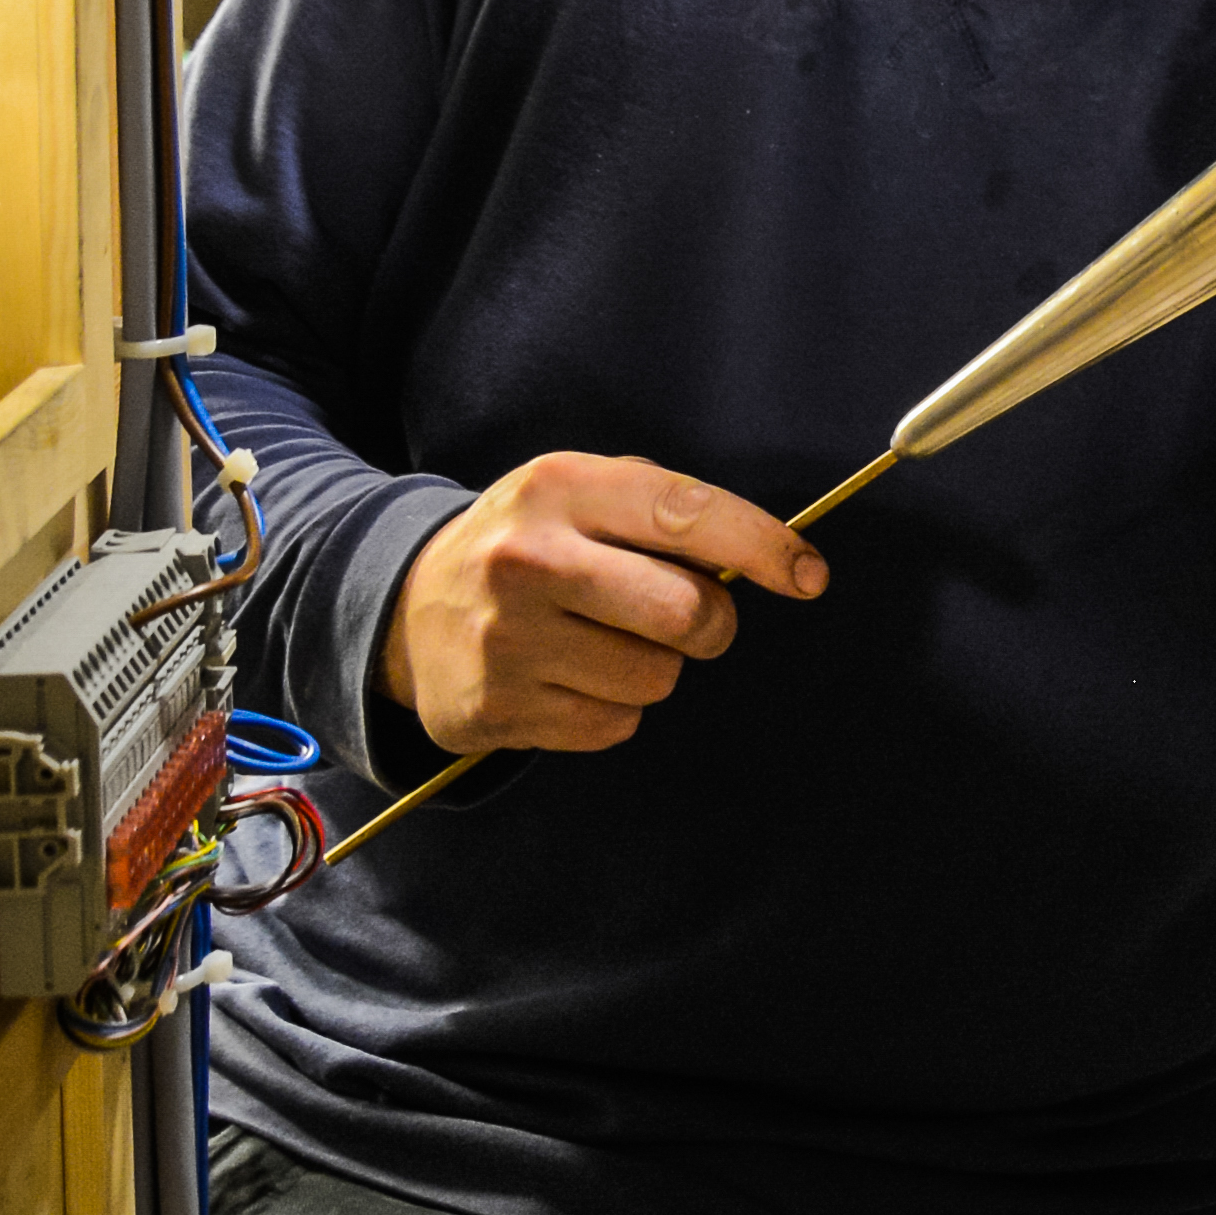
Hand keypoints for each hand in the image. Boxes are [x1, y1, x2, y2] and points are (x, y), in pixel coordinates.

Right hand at [376, 452, 826, 754]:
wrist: (406, 605)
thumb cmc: (531, 542)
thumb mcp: (582, 492)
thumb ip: (668, 513)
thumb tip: (777, 562)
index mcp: (560, 488)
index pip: (686, 516)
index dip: (762, 548)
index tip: (809, 575)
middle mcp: (527, 561)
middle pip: (683, 613)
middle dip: (711, 625)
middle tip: (692, 621)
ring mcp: (505, 641)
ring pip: (653, 679)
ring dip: (653, 668)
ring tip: (603, 641)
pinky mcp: (492, 710)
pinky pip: (612, 727)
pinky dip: (611, 709)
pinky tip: (568, 677)